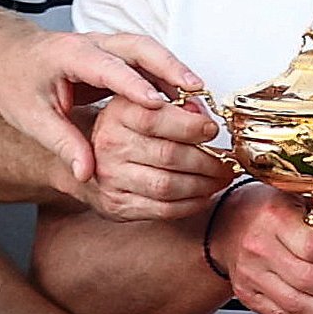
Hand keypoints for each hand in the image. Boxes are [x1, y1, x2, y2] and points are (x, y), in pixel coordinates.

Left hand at [0, 24, 205, 200]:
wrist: (11, 57)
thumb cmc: (18, 84)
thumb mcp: (31, 118)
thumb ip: (62, 143)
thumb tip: (86, 175)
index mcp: (69, 56)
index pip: (107, 67)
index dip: (134, 84)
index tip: (158, 105)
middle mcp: (93, 44)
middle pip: (140, 47)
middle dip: (170, 67)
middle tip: (196, 91)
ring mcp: (108, 46)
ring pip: (149, 51)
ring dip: (176, 72)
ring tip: (200, 99)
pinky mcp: (117, 55)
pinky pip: (148, 61)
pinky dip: (168, 77)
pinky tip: (185, 101)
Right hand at [82, 91, 233, 222]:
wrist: (85, 158)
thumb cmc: (125, 130)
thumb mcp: (142, 104)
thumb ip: (174, 104)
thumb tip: (204, 116)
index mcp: (118, 114)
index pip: (157, 118)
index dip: (191, 126)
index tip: (212, 130)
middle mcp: (110, 145)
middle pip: (169, 155)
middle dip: (208, 161)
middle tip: (227, 161)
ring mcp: (111, 178)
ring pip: (168, 186)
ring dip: (203, 185)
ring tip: (219, 178)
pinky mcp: (118, 205)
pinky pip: (163, 209)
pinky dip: (191, 205)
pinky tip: (203, 195)